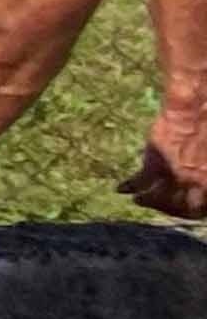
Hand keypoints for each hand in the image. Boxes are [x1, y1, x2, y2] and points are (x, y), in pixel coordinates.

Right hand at [126, 99, 206, 221]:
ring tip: (138, 200)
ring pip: (161, 199)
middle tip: (161, 207)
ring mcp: (177, 177)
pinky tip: (121, 188)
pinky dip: (130, 186)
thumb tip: (198, 168)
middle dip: (171, 209)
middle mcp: (198, 185)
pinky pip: (140, 181)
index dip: (192, 210)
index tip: (185, 208)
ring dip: (149, 202)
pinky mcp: (156, 165)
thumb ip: (204, 168)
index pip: (202, 208)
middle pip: (183, 208)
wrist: (199, 109)